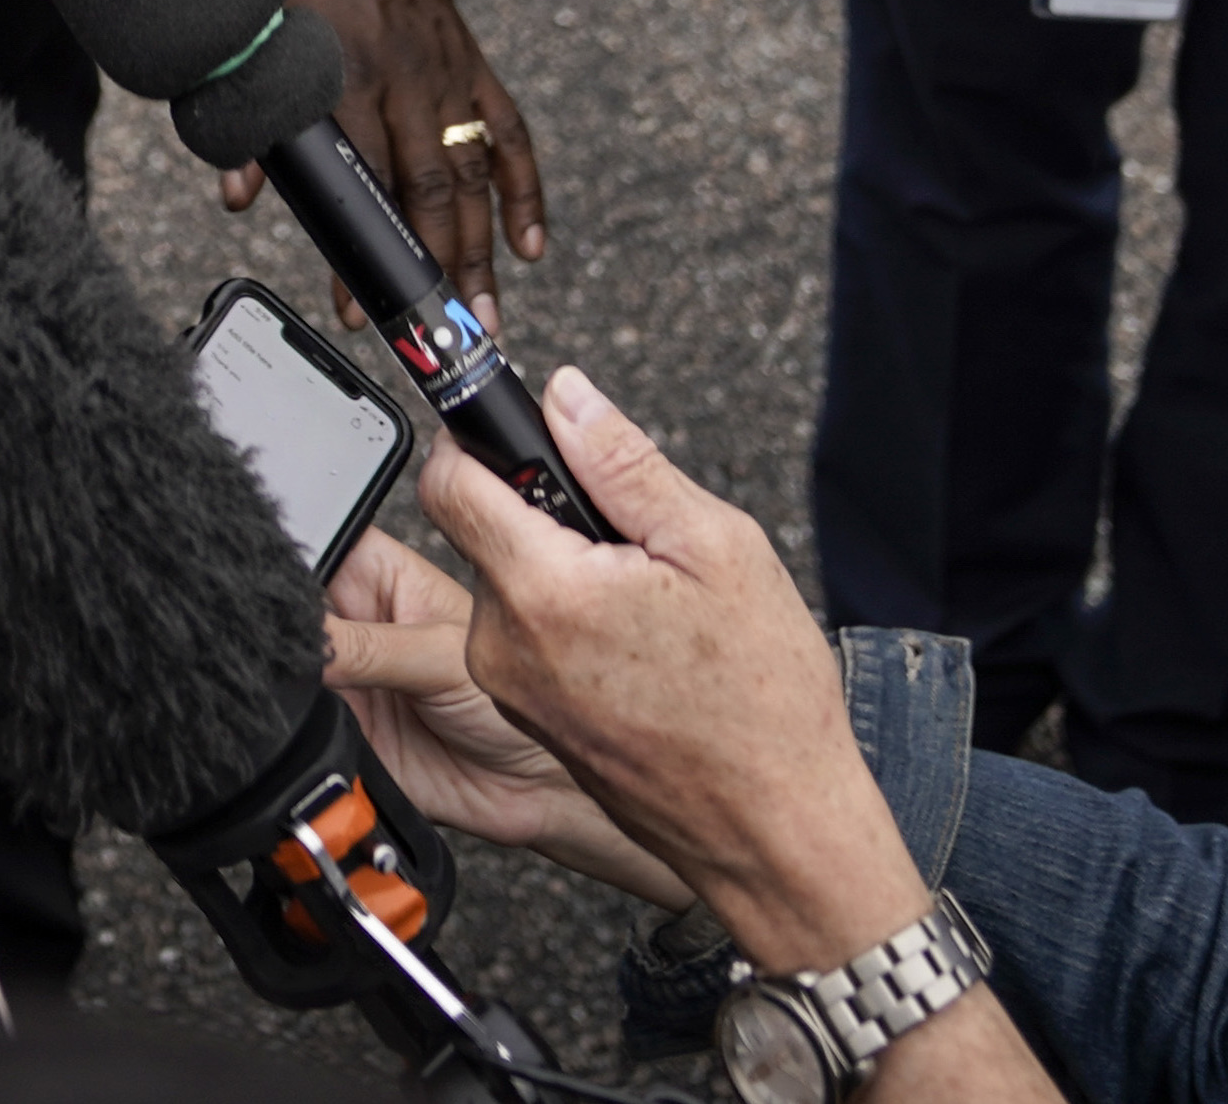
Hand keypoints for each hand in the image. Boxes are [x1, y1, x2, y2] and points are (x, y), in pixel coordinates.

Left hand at [225, 0, 545, 293]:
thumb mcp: (251, 37)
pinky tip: (530, 244)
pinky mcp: (470, 59)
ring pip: (475, 172)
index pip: (363, 183)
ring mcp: (447, 69)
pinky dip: (524, 190)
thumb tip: (238, 196)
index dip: (364, 254)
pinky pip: (510, 131)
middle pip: (431, 190)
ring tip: (487, 313)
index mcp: (345, 74)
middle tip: (440, 332)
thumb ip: (246, 118)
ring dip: (485, 249)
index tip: (360, 308)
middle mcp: (406, 77)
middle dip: (437, 269)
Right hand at [322, 529, 689, 907]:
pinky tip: (323, 728)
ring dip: (291, 680)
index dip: (292, 556)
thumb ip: (371, 646)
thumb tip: (306, 636)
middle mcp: (355, 623)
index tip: (278, 580)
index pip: (320, 544)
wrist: (543, 787)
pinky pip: (298, 729)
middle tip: (312, 646)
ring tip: (334, 691)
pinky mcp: (340, 734)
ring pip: (287, 667)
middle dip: (286, 623)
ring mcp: (344, 678)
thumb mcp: (443, 658)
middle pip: (291, 607)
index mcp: (380, 575)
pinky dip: (298, 732)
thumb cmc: (530, 695)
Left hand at [419, 369, 924, 973]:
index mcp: (542, 590)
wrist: (778, 830)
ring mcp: (513, 691)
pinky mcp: (531, 721)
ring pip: (511, 585)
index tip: (519, 431)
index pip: (449, 480)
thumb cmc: (763, 700)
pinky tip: (640, 647)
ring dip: (562, 572)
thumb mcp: (716, 546)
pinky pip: (527, 639)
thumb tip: (567, 397)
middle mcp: (505, 646)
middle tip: (631, 538)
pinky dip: (570, 624)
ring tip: (650, 604)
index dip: (479, 439)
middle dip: (544, 513)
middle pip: (483, 531)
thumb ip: (624, 462)